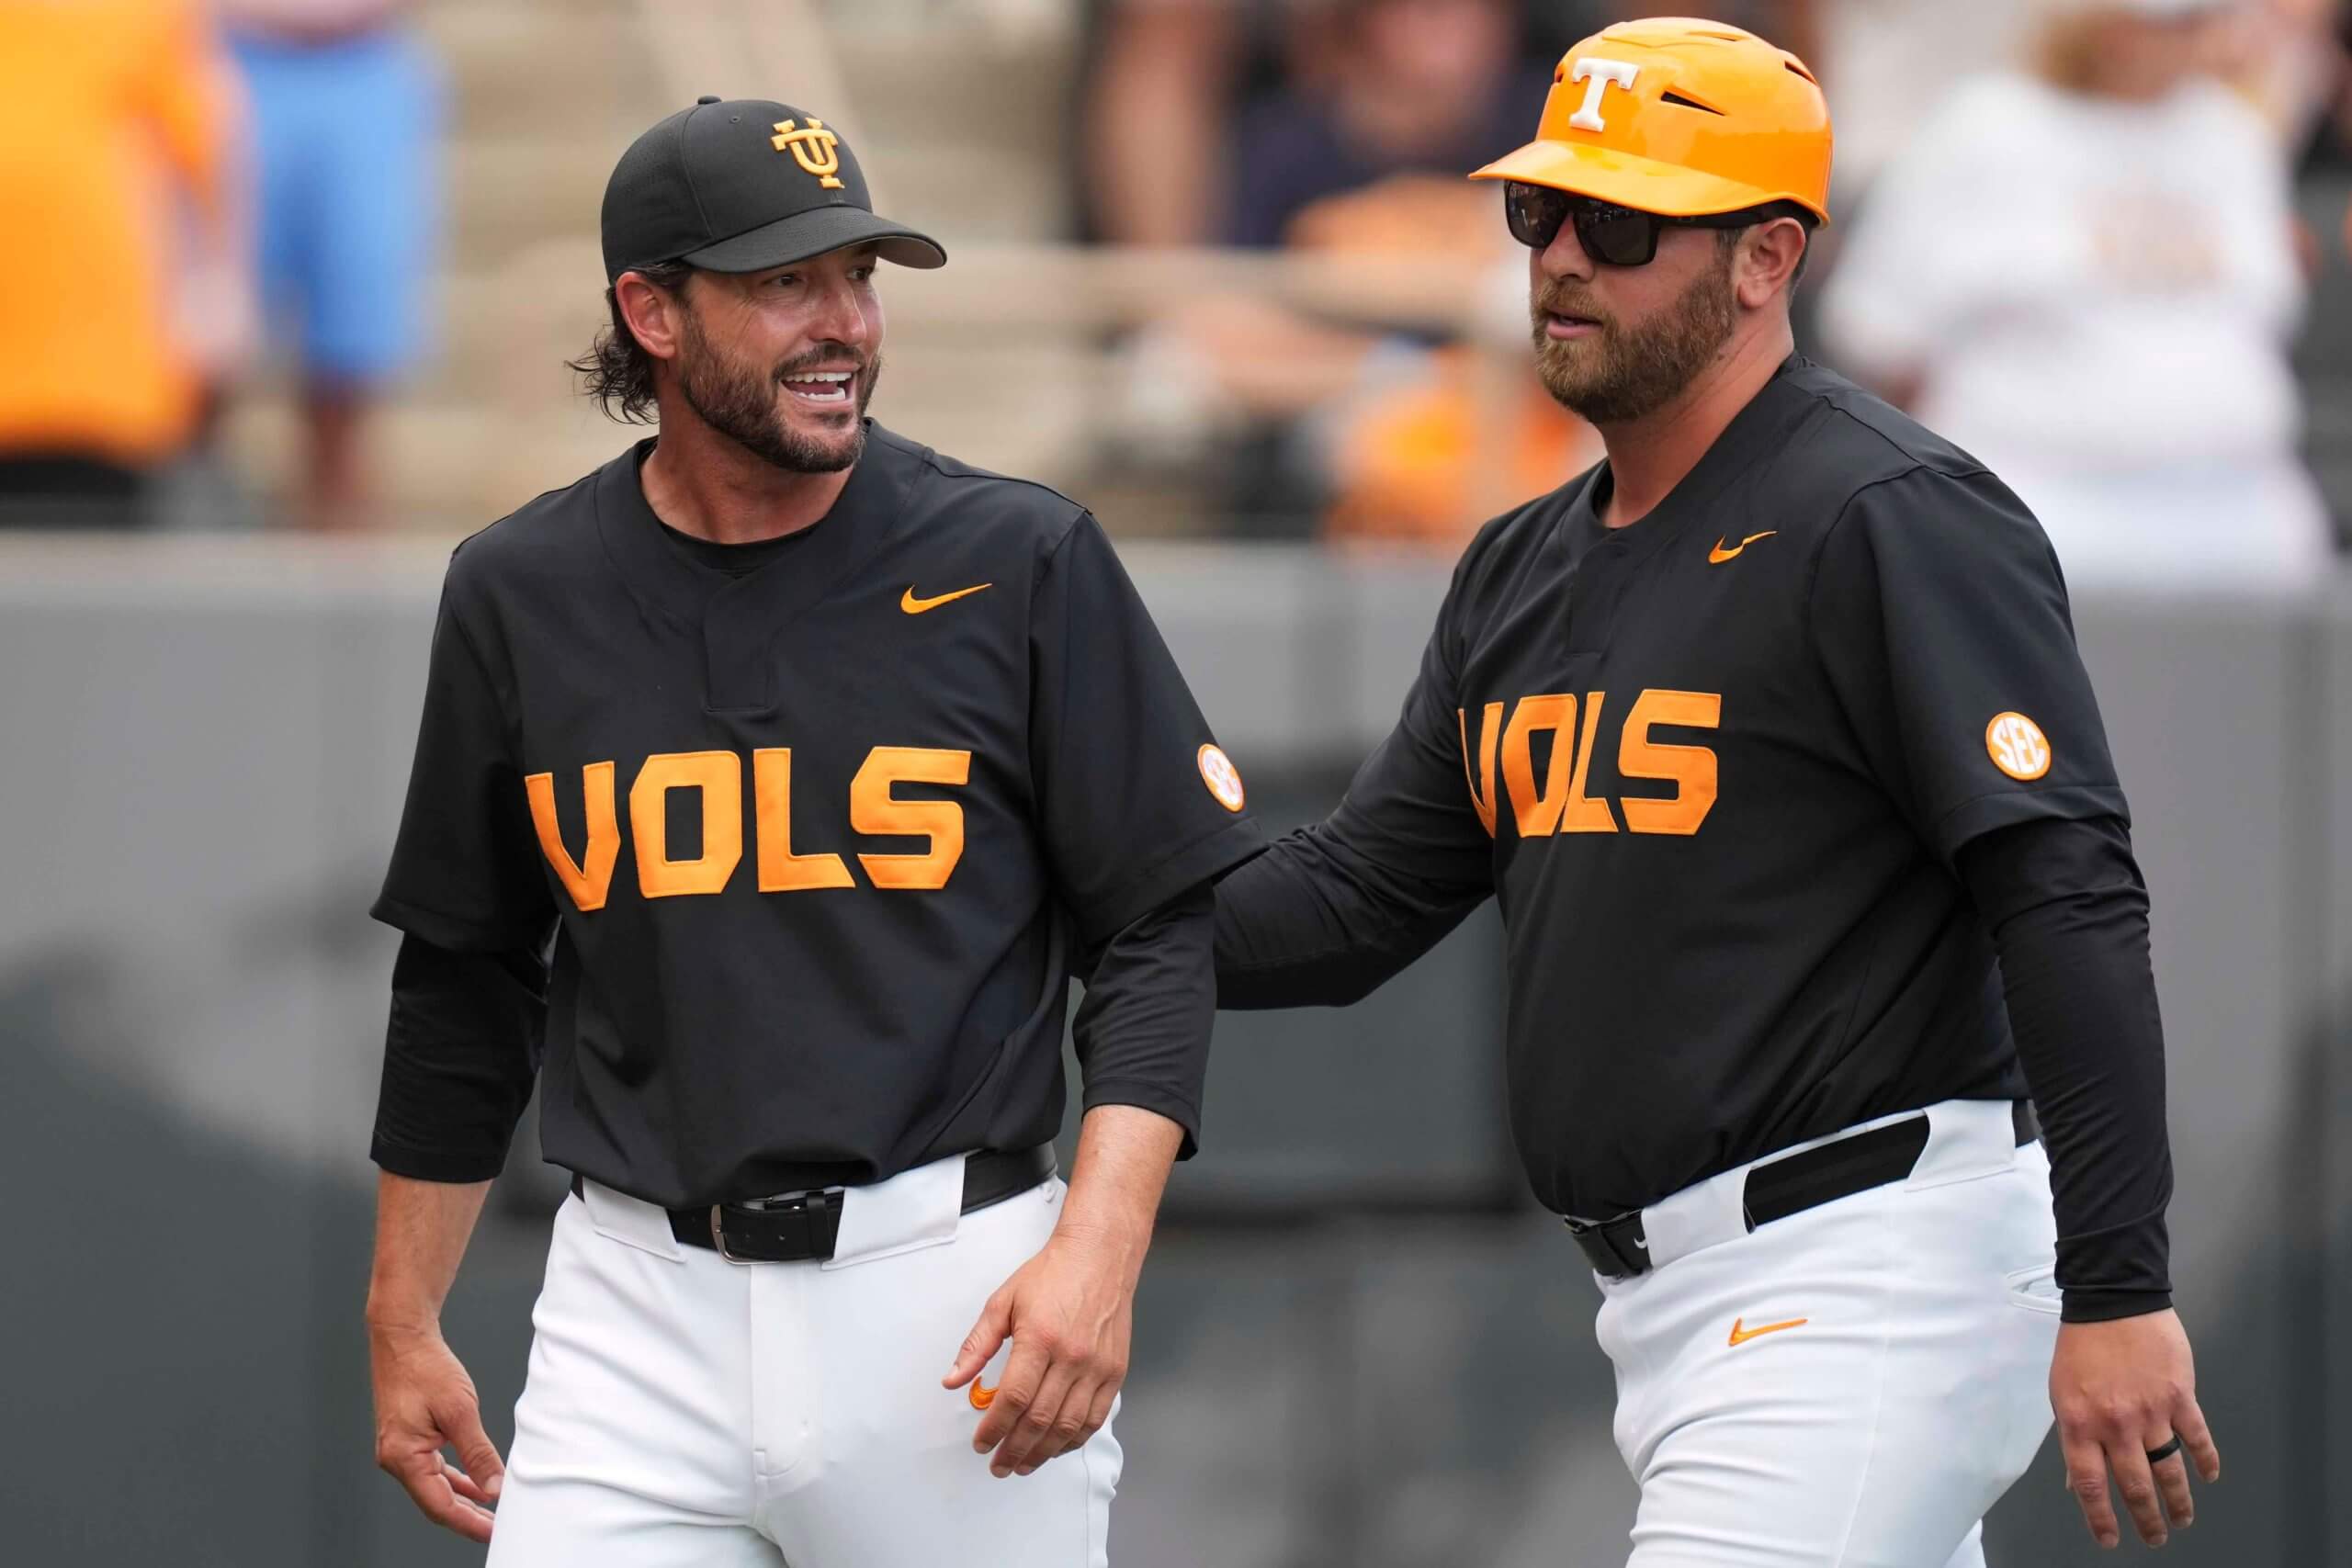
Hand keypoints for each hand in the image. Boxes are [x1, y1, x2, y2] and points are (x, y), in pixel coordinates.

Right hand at [370, 1321, 505, 1541]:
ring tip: (491, 1511)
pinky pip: (432, 1468)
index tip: (493, 1532)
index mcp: (404, 1457)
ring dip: (462, 1498)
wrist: (403, 1337)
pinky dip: (454, 1478)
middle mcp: (396, 1459)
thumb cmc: (426, 1367)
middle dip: (467, 1517)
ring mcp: (400, 1449)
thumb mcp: (460, 1411)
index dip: (468, 1523)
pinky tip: (475, 1483)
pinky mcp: (408, 1438)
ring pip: (434, 1486)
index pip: (439, 1505)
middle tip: (497, 1527)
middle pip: (435, 1501)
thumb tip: (494, 1487)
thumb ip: (478, 1453)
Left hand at [942, 1230, 1137, 1477]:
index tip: (981, 1443)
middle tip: (998, 1465)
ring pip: (1068, 1426)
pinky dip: (1073, 1439)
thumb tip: (953, 1381)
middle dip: (1014, 1449)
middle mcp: (1071, 1356)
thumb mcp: (1003, 1302)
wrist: (1099, 1256)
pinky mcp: (1115, 1371)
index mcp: (1039, 1338)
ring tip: (1023, 1464)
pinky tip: (1056, 1447)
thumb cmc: (1051, 1275)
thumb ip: (977, 1345)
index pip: (1013, 1398)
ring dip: (1043, 1452)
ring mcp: (1097, 1367)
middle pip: (1039, 1419)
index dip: (994, 1428)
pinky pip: (1094, 1418)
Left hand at [2050, 1310, 2220, 1548]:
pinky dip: (2206, 1461)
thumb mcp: (2062, 1392)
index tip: (2110, 1540)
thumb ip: (2073, 1436)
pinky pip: (2197, 1438)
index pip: (2091, 1485)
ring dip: (2178, 1501)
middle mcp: (2116, 1425)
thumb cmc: (2081, 1347)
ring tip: (2182, 1520)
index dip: (2100, 1518)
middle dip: (2147, 1520)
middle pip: (2135, 1486)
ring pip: (2169, 1471)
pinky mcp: (2181, 1397)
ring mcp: (2151, 1412)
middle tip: (2155, 1539)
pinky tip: (2209, 1476)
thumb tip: (2078, 1481)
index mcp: (2080, 1424)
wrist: (2112, 1302)